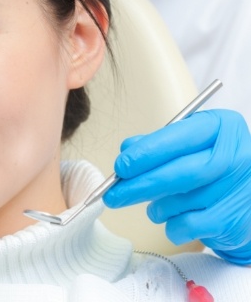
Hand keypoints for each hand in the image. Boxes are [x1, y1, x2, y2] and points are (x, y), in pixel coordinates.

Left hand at [103, 109, 250, 263]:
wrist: (246, 198)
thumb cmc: (211, 166)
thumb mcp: (189, 143)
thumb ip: (157, 143)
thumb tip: (127, 149)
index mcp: (221, 127)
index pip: (178, 138)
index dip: (145, 153)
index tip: (120, 166)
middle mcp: (236, 155)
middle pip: (180, 172)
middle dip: (140, 185)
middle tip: (113, 194)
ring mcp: (239, 189)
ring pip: (181, 201)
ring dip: (157, 207)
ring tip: (154, 207)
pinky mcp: (234, 219)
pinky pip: (189, 225)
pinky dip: (172, 225)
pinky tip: (173, 220)